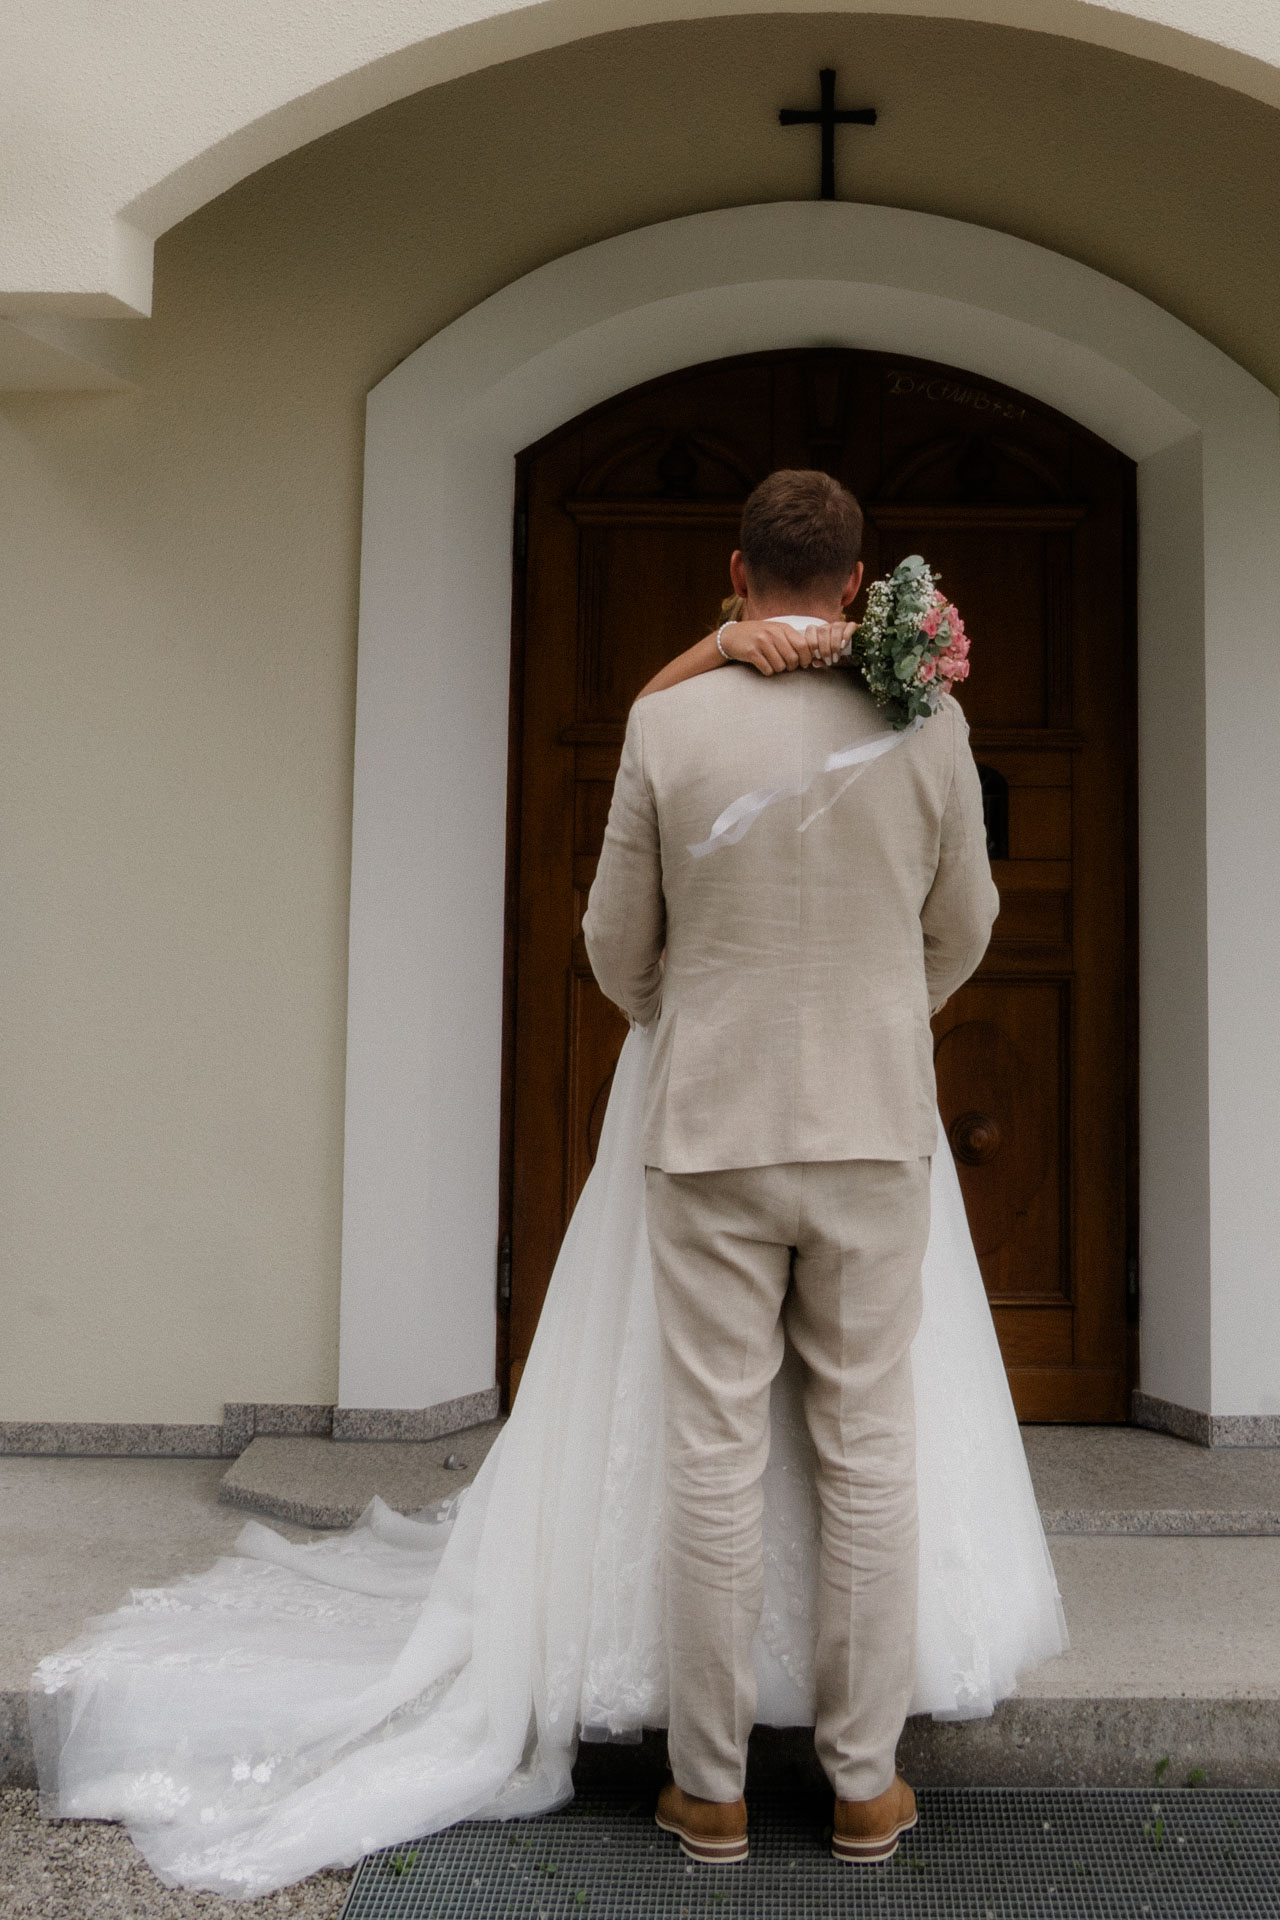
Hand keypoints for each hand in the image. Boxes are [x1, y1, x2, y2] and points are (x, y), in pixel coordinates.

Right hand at [721, 620, 855, 674]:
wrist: (731, 636)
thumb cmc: (758, 636)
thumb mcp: (775, 631)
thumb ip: (791, 639)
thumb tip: (811, 656)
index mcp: (782, 627)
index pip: (803, 645)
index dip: (806, 658)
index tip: (803, 664)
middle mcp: (773, 633)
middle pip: (793, 658)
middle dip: (791, 667)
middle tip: (786, 666)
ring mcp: (761, 642)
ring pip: (780, 666)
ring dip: (778, 670)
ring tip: (772, 664)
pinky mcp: (751, 652)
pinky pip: (767, 669)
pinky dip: (767, 671)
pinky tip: (762, 665)